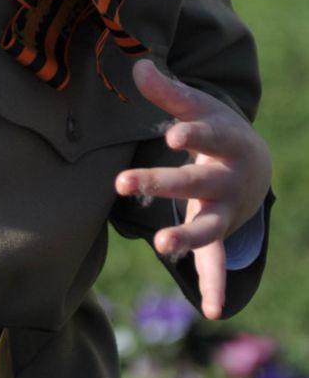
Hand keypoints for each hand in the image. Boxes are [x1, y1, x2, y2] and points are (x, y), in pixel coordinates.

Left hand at [114, 60, 271, 320]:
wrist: (253, 162)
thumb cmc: (215, 128)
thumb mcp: (198, 107)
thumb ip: (168, 92)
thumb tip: (137, 65)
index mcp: (226, 141)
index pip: (208, 135)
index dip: (193, 134)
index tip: (172, 133)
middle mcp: (228, 179)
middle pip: (196, 182)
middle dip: (163, 183)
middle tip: (123, 182)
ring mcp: (225, 210)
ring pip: (207, 226)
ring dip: (186, 237)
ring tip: (159, 245)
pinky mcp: (218, 233)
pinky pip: (218, 263)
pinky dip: (216, 285)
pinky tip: (214, 312)